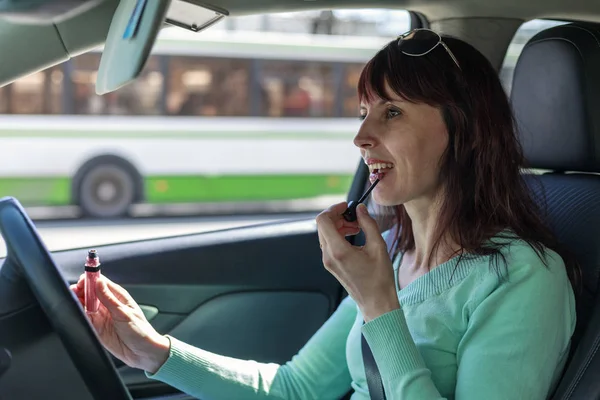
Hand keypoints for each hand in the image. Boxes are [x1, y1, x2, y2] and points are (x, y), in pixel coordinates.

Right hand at [71, 275, 169, 373]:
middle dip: (80, 290)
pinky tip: (76, 313)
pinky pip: (84, 319)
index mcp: (118, 296)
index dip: (90, 279)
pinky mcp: (96, 328)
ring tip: (73, 302)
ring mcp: (101, 316)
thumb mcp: (124, 313)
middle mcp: (108, 305)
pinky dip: (78, 315)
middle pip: (89, 292)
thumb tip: (98, 282)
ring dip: (77, 302)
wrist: (142, 352)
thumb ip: (108, 298)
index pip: (100, 282)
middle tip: (74, 292)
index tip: (81, 281)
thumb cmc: (140, 330)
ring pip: (84, 305)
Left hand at [316, 202, 398, 320]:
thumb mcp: (378, 246)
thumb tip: (360, 208)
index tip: (347, 206)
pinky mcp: (331, 265)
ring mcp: (328, 262)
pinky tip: (354, 236)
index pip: (323, 220)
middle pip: (323, 226)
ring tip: (357, 226)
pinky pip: (329, 244)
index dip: (333, 209)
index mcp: (338, 250)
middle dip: (337, 216)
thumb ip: (368, 224)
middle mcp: (328, 256)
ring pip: (325, 234)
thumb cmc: (379, 278)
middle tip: (355, 216)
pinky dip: (339, 235)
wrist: (376, 303)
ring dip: (338, 225)